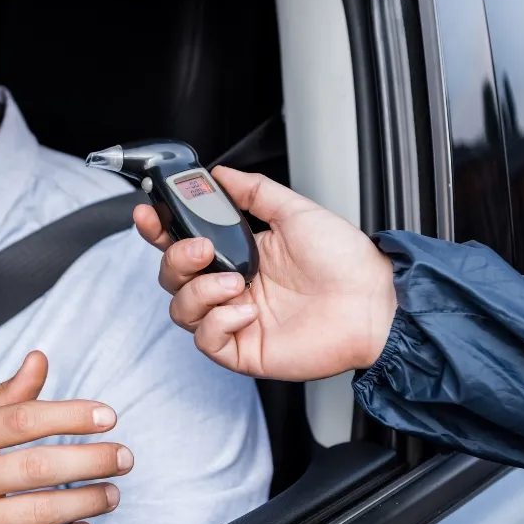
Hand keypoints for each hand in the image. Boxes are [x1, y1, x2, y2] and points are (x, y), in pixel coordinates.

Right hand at [134, 166, 397, 380]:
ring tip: (237, 282)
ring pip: (181, 310)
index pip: (182, 243)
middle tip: (203, 248)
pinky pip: (206, 339)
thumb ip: (254, 191)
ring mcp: (234, 319)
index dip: (159, 230)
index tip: (149, 213)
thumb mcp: (295, 211)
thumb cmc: (345, 261)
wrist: (374, 301)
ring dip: (200, 292)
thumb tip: (220, 173)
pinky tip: (247, 310)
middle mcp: (231, 286)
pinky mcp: (243, 350)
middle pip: (172, 277)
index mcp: (238, 253)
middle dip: (177, 259)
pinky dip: (219, 321)